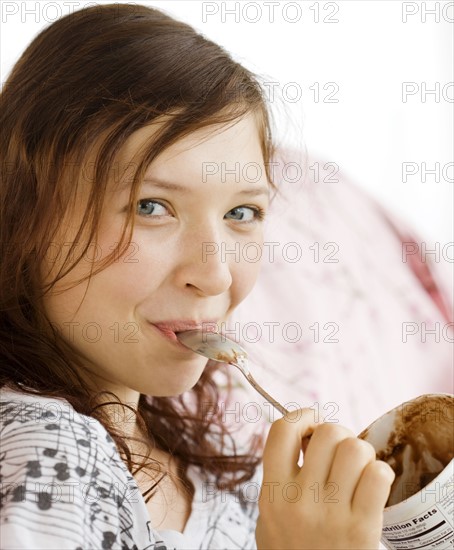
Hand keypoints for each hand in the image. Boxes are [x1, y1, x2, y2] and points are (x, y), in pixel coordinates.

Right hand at [256, 409, 394, 549]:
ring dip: (361, 453)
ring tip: (357, 470)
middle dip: (338, 434)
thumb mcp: (270, 516)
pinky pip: (379, 475)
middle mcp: (299, 501)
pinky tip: (373, 486)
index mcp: (272, 493)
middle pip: (327, 432)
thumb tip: (305, 434)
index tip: (312, 422)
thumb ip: (279, 476)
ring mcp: (331, 514)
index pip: (281, 430)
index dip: (302, 415)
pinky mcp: (362, 529)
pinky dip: (380, 473)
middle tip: (339, 452)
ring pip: (355, 448)